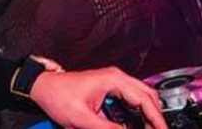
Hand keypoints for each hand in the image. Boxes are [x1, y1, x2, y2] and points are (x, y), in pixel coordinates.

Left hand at [30, 66, 166, 128]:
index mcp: (113, 80)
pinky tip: (138, 124)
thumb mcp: (82, 119)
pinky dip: (139, 111)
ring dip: (148, 113)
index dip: (157, 118)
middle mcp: (117, 78)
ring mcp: (114, 81)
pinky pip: (132, 99)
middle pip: (148, 96)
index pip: (145, 99)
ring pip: (141, 96)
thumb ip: (107, 128)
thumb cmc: (58, 96)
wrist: (44, 87)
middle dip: (156, 116)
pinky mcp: (110, 88)